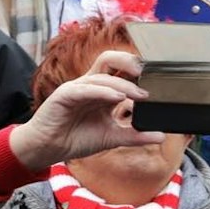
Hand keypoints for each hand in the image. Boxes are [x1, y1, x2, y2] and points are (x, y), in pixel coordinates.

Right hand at [8, 50, 162, 168]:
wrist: (48, 149)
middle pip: (109, 59)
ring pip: (102, 75)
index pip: (121, 71)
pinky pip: (86, 88)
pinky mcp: (65, 95)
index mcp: (102, 91)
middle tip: (148, 73)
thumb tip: (161, 135)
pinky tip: (118, 97)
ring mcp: (77, 88)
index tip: (159, 80)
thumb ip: (135, 135)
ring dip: (123, 84)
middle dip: (129, 60)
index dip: (138, 71)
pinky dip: (103, 91)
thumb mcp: (113, 137)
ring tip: (140, 95)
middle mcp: (91, 85)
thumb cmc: (76, 139)